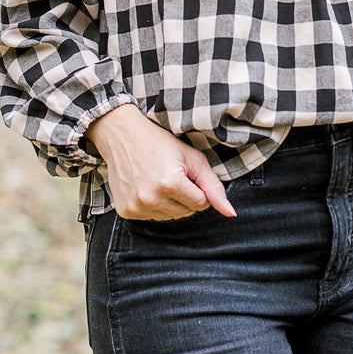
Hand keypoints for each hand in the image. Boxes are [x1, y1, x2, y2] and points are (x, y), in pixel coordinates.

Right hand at [85, 104, 236, 221]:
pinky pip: (151, 217)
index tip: (187, 172)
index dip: (198, 187)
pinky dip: (153, 205)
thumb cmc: (160, 142)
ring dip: (170, 202)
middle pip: (186, 212)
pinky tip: (146, 186)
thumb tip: (231, 214)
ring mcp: (137, 207)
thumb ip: (214, 186)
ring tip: (159, 179)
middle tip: (172, 173)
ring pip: (169, 217)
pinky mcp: (126, 211)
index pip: (201, 203)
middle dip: (185, 196)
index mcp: (171, 183)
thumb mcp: (192, 158)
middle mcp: (151, 198)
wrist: (121, 135)